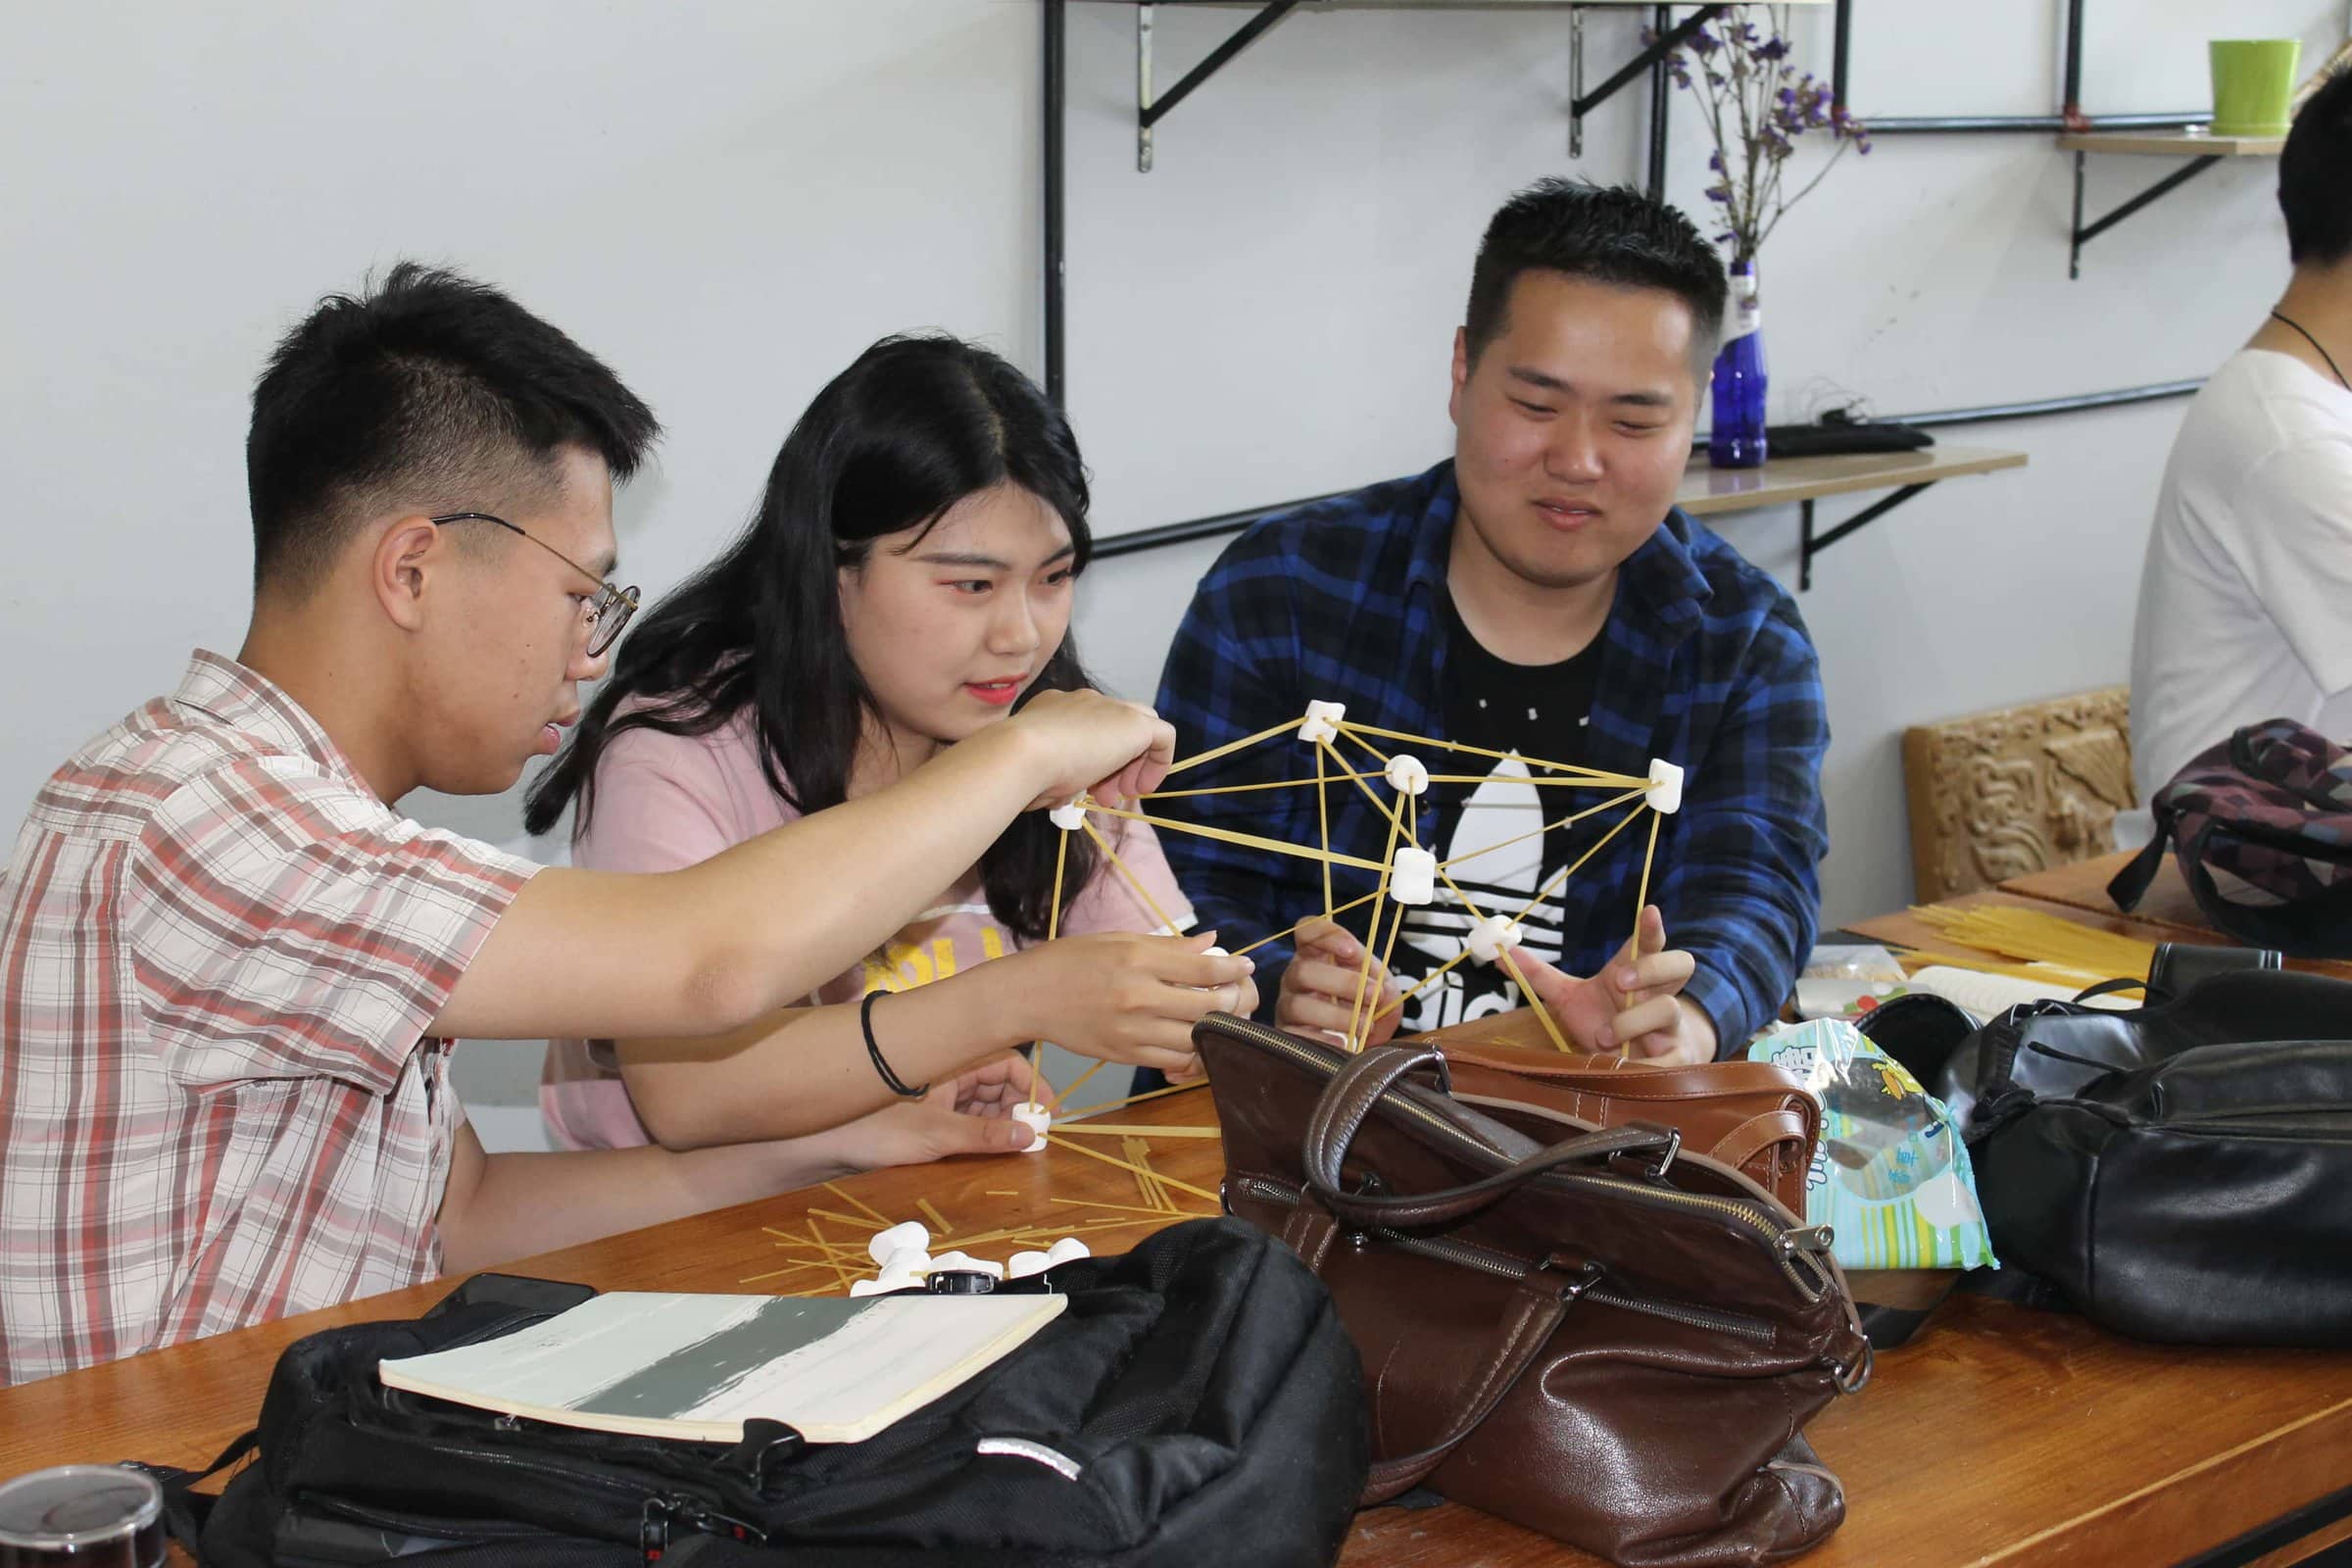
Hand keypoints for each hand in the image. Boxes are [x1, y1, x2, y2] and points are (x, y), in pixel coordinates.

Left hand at [777, 1051, 1041, 1175]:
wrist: (816, 1145)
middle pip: (998, 1083)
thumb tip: (1032, 1137)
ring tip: (1013, 1149)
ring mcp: (936, 1093)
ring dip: (1000, 1123)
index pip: (1007, 1062)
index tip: (1046, 1116)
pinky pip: (966, 1119)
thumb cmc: (872, 1129)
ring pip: (984, 1103)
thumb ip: (985, 1137)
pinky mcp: (926, 1116)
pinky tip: (988, 1152)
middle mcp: (946, 1071)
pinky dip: (981, 1133)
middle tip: (1032, 1139)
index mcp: (951, 1059)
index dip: (1030, 1086)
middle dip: (1018, 1108)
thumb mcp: (935, 1136)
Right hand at [1003, 688, 1176, 809]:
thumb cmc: (1017, 769)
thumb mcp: (1036, 773)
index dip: (1089, 761)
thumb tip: (1058, 793)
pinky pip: (1163, 736)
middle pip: (1112, 727)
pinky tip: (1141, 788)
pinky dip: (1158, 763)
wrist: (1020, 753)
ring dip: (1132, 767)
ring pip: (1138, 729)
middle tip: (1103, 797)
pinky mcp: (1134, 721)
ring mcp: (1108, 707)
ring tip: (1119, 797)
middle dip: (1112, 764)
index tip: (1085, 790)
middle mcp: (1082, 701)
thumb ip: (1053, 776)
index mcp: (1053, 709)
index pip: (1084, 728)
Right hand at [1010, 930, 1255, 1076]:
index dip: (1232, 969)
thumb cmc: (1073, 960)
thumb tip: (1211, 941)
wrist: (1029, 996)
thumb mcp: (1119, 940)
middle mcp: (1138, 996)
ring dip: (1215, 1030)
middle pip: (1208, 1007)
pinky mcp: (1125, 1055)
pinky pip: (1172, 1059)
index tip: (1245, 966)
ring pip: (1195, 1039)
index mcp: (1138, 960)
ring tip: (1220, 1018)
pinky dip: (1190, 1051)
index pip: (1202, 968)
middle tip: (1239, 995)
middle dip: (1233, 1001)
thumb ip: (1169, 946)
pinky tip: (1193, 1037)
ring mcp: (1132, 1030)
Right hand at [1277, 916, 1405, 1050]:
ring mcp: (1287, 1006)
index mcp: (1316, 954)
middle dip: (1343, 983)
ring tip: (1366, 1025)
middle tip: (1374, 995)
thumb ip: (1378, 978)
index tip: (1351, 950)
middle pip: (1303, 970)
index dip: (1325, 936)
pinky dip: (1324, 1040)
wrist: (1366, 1043)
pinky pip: (1296, 1037)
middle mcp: (1295, 976)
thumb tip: (1375, 988)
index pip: (1307, 931)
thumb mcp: (1381, 985)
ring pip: (1299, 1005)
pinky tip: (1344, 1043)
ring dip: (1338, 1015)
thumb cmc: (1369, 1005)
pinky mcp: (1287, 1035)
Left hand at [1502, 906, 1716, 1064]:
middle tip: (1620, 979)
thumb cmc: (1604, 1023)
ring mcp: (1672, 1026)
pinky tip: (1631, 1064)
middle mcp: (1660, 994)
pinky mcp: (1678, 1058)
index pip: (1649, 944)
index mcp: (1634, 973)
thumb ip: (1538, 976)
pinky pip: (1674, 1057)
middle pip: (1680, 964)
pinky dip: (1651, 1062)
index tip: (1650, 910)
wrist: (1636, 1065)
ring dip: (1632, 1021)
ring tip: (1604, 1036)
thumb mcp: (1569, 999)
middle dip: (1651, 967)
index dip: (1651, 928)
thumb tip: (1499, 952)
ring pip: (1669, 1008)